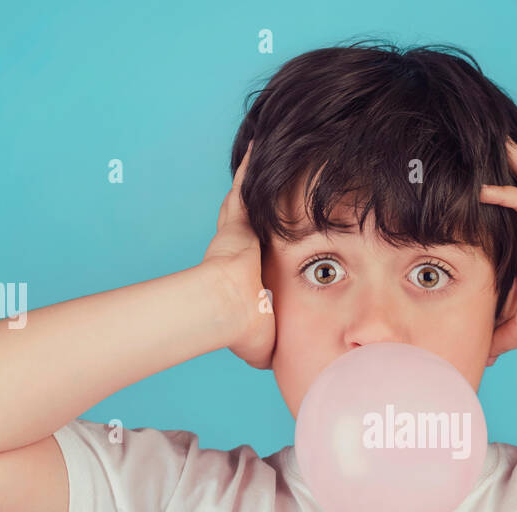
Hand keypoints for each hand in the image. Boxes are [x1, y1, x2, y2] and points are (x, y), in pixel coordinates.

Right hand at [202, 140, 275, 369]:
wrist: (229, 308)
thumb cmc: (244, 329)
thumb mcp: (265, 342)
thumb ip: (275, 344)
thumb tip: (286, 366)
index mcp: (243, 274)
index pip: (258, 255)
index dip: (265, 246)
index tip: (271, 240)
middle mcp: (239, 247)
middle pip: (255, 219)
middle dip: (264, 203)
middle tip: (273, 182)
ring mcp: (238, 230)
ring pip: (254, 197)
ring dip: (259, 176)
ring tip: (269, 151)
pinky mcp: (238, 217)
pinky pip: (249, 182)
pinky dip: (253, 161)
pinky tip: (260, 139)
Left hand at [478, 138, 516, 364]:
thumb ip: (497, 336)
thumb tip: (479, 357)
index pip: (505, 223)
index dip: (487, 210)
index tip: (462, 203)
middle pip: (515, 195)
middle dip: (500, 176)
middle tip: (475, 160)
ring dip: (509, 166)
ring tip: (492, 145)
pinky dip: (505, 192)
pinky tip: (484, 187)